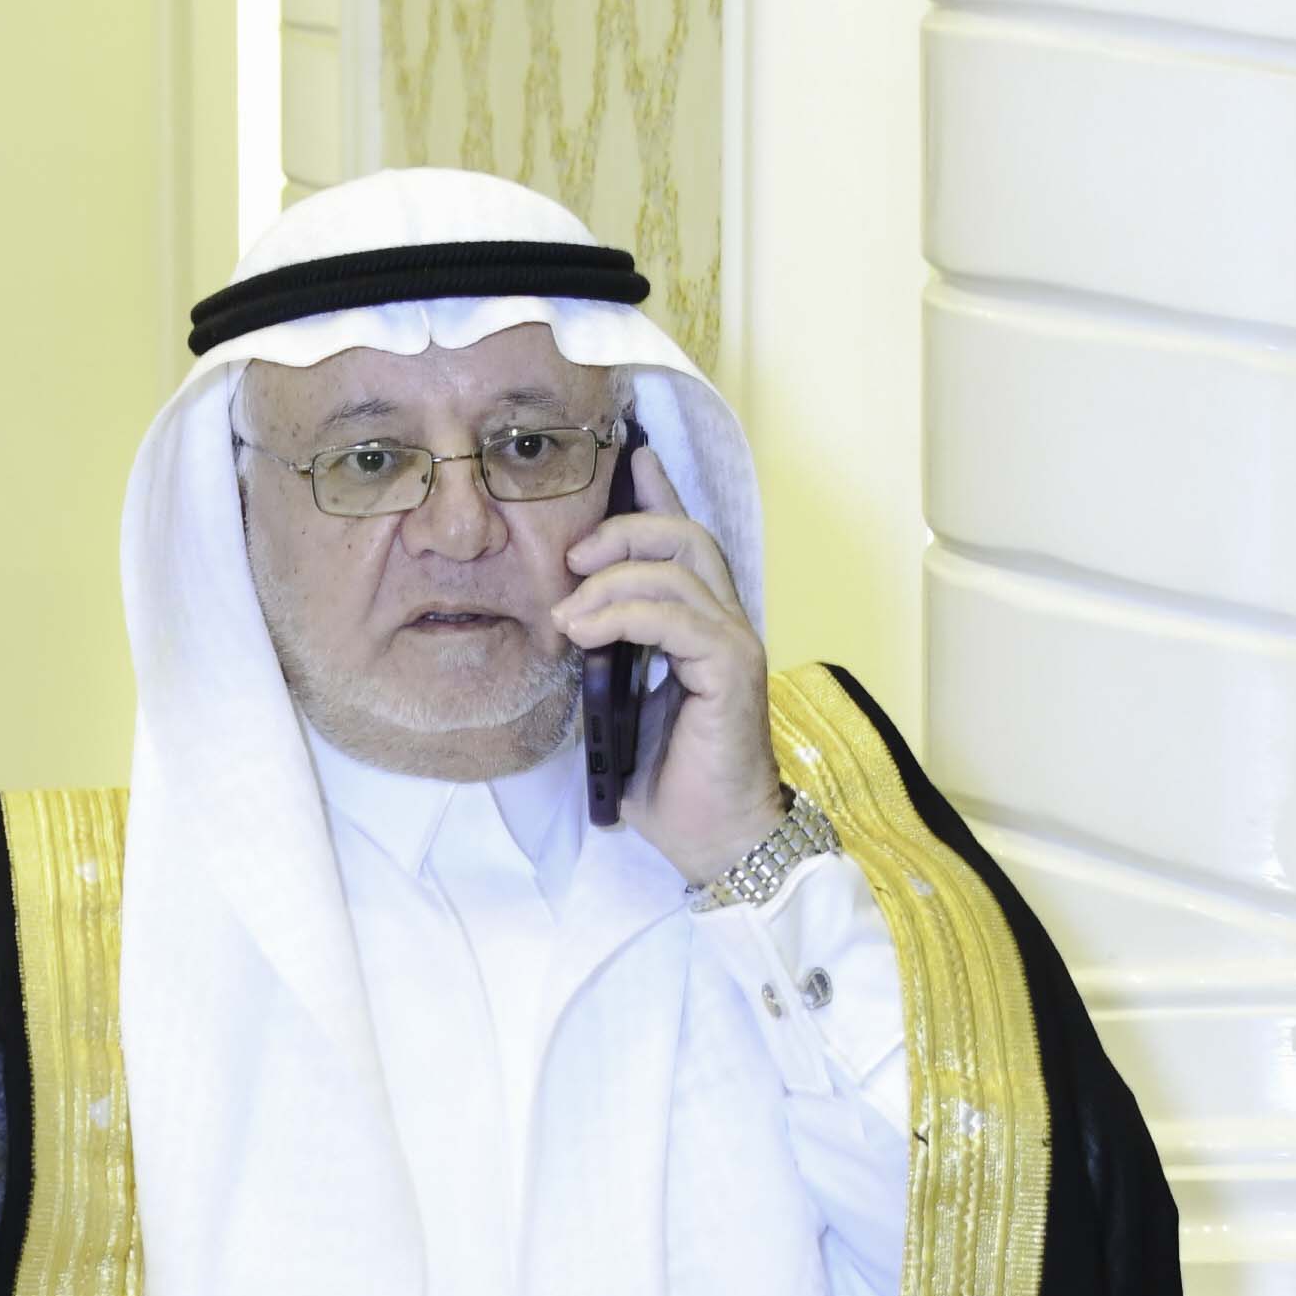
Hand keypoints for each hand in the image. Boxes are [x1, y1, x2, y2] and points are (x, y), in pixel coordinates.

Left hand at [562, 491, 782, 881]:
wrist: (713, 837)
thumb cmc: (670, 779)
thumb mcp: (618, 706)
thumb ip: (604, 659)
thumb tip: (563, 623)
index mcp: (699, 626)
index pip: (684, 543)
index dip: (660, 495)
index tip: (631, 458)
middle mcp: (724, 623)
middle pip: (685, 537)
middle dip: (624, 530)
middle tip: (572, 558)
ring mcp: (732, 643)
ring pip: (679, 569)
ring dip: (611, 581)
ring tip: (567, 615)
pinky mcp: (732, 670)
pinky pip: (678, 618)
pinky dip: (626, 616)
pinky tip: (587, 633)